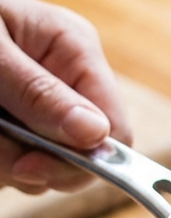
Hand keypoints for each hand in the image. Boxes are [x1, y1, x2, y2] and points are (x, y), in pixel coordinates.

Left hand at [0, 0, 130, 193]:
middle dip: (24, 161)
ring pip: (34, 166)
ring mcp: (33, 103)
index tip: (27, 169)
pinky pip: (8, 161)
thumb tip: (95, 134)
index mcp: (73, 49)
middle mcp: (61, 79)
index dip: (81, 159)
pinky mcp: (7, 121)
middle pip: (73, 155)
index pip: (113, 127)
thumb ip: (38, 93)